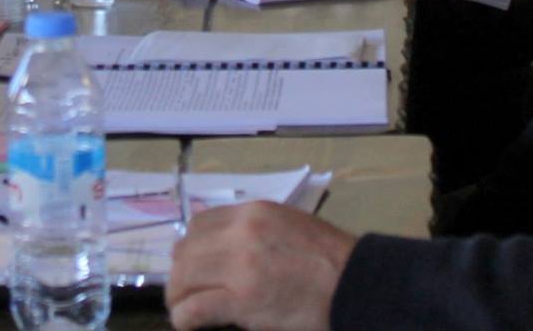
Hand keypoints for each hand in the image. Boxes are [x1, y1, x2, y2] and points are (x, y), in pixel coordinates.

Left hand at [166, 202, 356, 330]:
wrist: (354, 284)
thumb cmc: (328, 260)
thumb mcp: (287, 226)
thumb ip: (253, 231)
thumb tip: (223, 248)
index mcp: (251, 212)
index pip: (199, 224)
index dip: (189, 247)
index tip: (191, 264)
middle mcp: (240, 233)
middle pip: (186, 251)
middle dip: (180, 274)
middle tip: (182, 292)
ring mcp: (239, 266)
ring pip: (183, 278)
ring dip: (178, 296)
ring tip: (183, 309)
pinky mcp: (241, 300)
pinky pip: (195, 308)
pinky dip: (184, 317)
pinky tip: (188, 324)